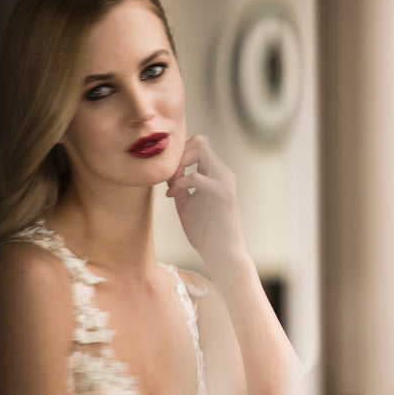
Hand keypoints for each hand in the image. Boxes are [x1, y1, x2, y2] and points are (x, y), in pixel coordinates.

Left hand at [166, 135, 246, 268]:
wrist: (222, 253)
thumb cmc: (206, 231)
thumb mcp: (188, 202)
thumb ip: (181, 185)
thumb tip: (167, 172)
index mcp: (217, 175)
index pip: (199, 144)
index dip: (180, 153)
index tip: (169, 174)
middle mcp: (224, 173)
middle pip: (200, 141)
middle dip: (178, 155)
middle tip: (169, 176)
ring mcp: (225, 182)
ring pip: (201, 149)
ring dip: (180, 163)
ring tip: (172, 183)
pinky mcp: (223, 194)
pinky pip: (197, 176)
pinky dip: (180, 182)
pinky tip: (173, 195)